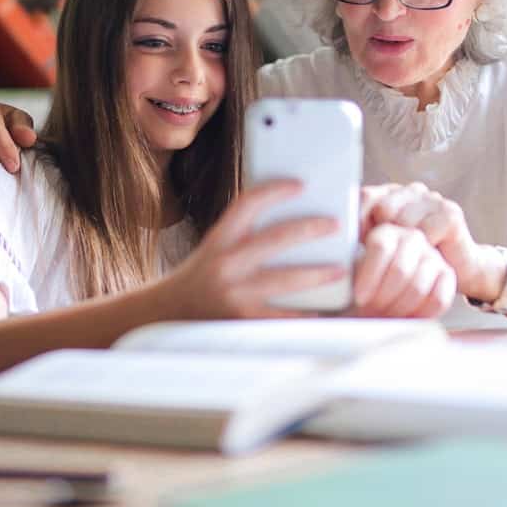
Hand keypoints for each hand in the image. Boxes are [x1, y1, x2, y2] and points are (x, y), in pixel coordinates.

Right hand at [154, 181, 347, 319]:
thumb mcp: (214, 249)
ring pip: (285, 279)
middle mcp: (225, 263)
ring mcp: (234, 293)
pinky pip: (283, 315)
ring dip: (317, 274)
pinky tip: (324, 309)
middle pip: (275, 238)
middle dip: (310, 229)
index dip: (275, 190)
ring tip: (340, 269)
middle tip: (335, 225)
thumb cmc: (198, 279)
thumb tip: (289, 224)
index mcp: (219, 239)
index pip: (247, 204)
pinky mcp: (243, 320)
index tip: (300, 185)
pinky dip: (306, 313)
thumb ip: (243, 237)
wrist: (166, 314)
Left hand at [350, 223, 455, 317]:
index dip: (369, 276)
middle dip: (383, 297)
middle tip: (371, 311)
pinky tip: (405, 319)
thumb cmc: (361, 286)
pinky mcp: (448, 275)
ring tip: (384, 316)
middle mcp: (411, 238)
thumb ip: (347, 268)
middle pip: (400, 269)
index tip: (359, 297)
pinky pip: (438, 299)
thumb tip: (337, 273)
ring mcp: (433, 255)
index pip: (381, 247)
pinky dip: (420, 314)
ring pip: (418, 286)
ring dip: (398, 309)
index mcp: (385, 231)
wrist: (383, 296)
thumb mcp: (348, 272)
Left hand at [360, 183, 502, 302]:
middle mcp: (412, 190)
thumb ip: (362, 235)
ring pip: (403, 222)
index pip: (364, 197)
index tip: (358, 246)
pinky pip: (424, 233)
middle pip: (383, 209)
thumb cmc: (414, 261)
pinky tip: (428, 256)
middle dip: (382, 237)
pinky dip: (423, 251)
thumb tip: (337, 236)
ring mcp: (432, 199)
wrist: (461, 271)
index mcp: (391, 193)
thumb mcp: (383, 247)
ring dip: (404, 247)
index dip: (358, 222)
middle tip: (388, 258)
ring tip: (410, 259)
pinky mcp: (450, 214)